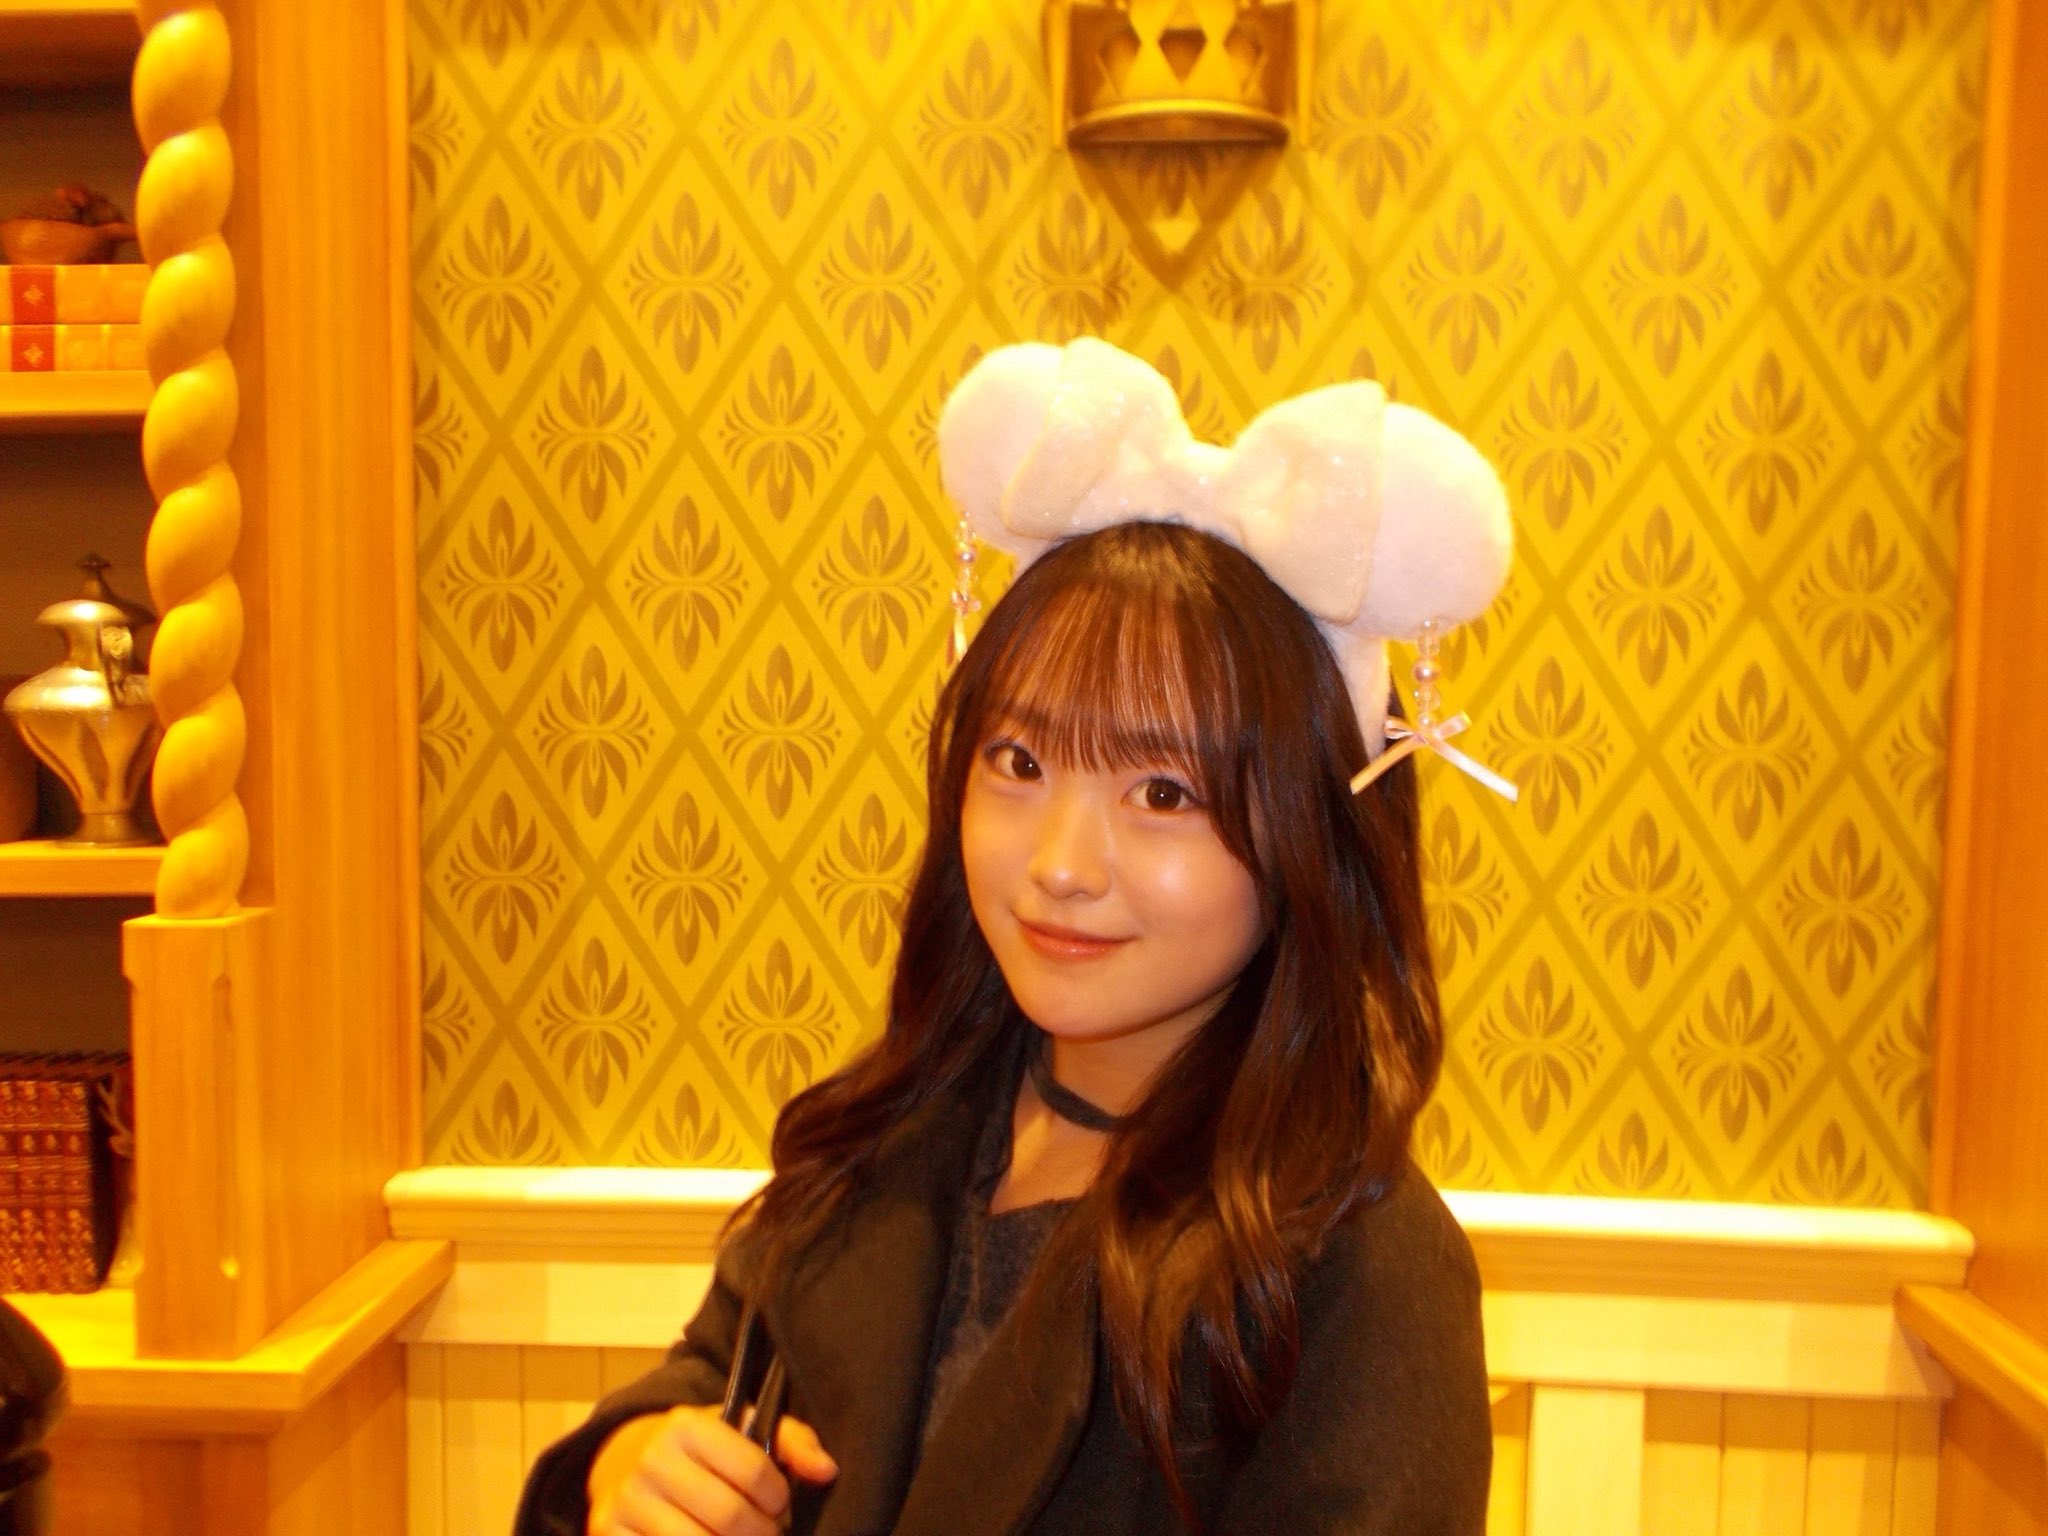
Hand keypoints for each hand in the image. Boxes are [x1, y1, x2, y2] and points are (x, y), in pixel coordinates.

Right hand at [587, 1405, 838, 1535]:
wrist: (621, 1457)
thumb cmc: (699, 1450)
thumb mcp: (740, 1429)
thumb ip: (791, 1442)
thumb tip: (827, 1471)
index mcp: (686, 1425)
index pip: (754, 1470)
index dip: (778, 1497)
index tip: (779, 1504)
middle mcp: (651, 1460)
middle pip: (731, 1519)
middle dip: (761, 1534)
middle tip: (766, 1533)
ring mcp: (627, 1502)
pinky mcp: (608, 1533)